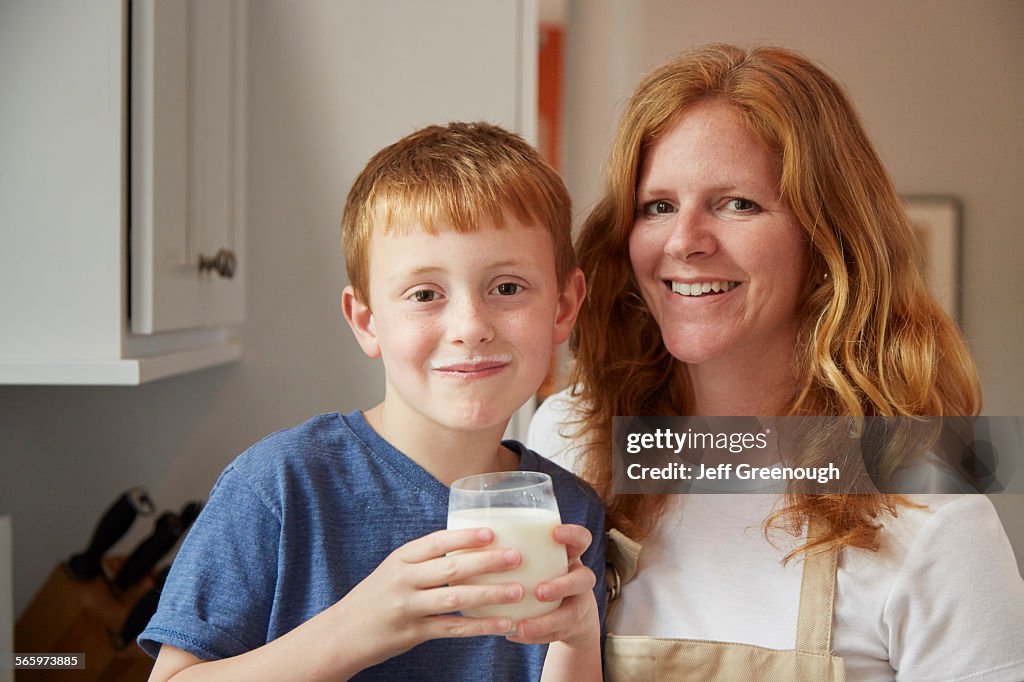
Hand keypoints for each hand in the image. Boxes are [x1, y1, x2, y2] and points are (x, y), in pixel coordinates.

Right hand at [327, 527, 525, 671]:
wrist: (341, 633)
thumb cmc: (375, 597)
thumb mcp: (393, 570)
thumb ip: (424, 561)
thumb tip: (469, 548)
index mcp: (401, 558)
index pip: (437, 541)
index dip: (465, 536)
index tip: (492, 532)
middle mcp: (404, 580)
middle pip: (451, 568)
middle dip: (487, 562)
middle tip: (517, 557)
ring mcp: (408, 607)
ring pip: (456, 599)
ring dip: (490, 594)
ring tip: (518, 591)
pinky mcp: (413, 633)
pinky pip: (453, 628)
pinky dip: (481, 626)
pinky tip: (503, 623)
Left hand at [505, 524, 598, 647]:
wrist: (569, 616)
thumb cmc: (541, 575)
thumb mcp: (538, 559)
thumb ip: (516, 549)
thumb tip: (471, 537)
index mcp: (570, 556)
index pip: (581, 539)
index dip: (572, 535)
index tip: (554, 533)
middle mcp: (578, 579)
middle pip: (584, 578)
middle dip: (562, 585)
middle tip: (539, 592)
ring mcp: (578, 605)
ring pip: (571, 614)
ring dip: (546, 621)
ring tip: (522, 626)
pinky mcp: (570, 628)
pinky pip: (555, 635)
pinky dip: (534, 636)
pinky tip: (513, 634)